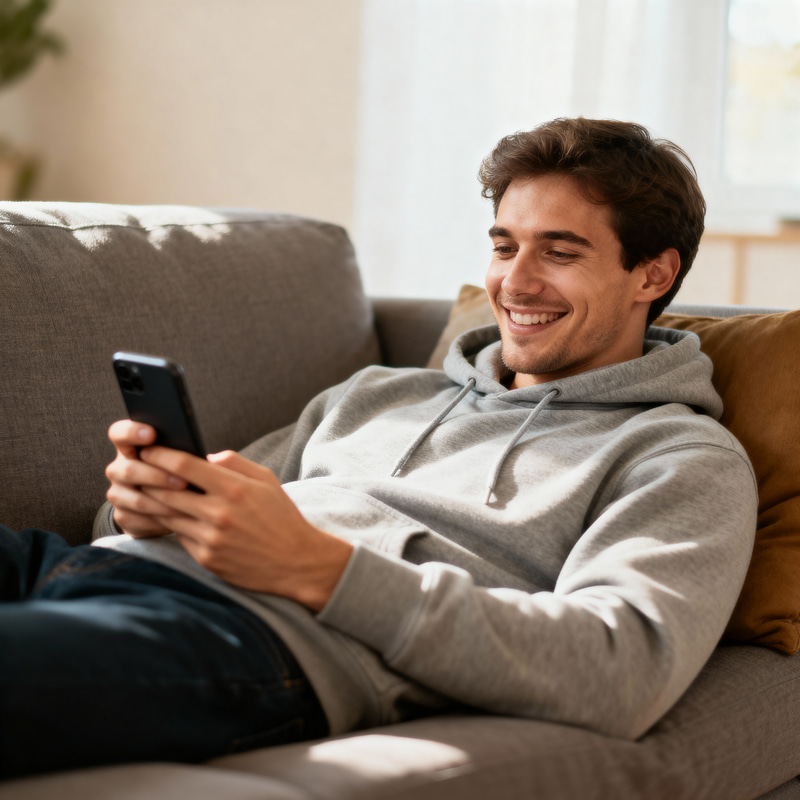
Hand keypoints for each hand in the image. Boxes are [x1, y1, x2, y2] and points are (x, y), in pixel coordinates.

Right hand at [105, 420, 188, 537]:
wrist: (181, 509)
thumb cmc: (188, 476)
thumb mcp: (191, 462)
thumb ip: (193, 454)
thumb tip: (210, 459)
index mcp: (133, 447)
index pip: (120, 433)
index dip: (131, 431)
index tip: (152, 434)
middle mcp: (120, 468)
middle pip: (128, 469)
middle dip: (157, 475)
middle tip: (183, 481)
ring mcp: (118, 493)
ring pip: (134, 497)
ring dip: (162, 501)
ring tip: (188, 502)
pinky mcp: (123, 517)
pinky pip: (137, 519)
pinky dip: (160, 519)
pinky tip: (179, 518)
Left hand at [138, 447, 353, 610]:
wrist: (297, 562)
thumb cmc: (282, 517)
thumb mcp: (267, 480)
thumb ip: (235, 463)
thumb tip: (205, 456)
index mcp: (234, 488)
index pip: (183, 466)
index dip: (160, 455)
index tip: (148, 449)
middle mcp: (219, 513)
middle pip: (165, 490)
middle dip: (146, 477)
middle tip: (135, 468)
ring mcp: (211, 539)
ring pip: (167, 515)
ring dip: (152, 502)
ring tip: (143, 491)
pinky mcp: (207, 559)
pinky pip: (180, 537)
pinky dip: (174, 525)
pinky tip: (170, 517)